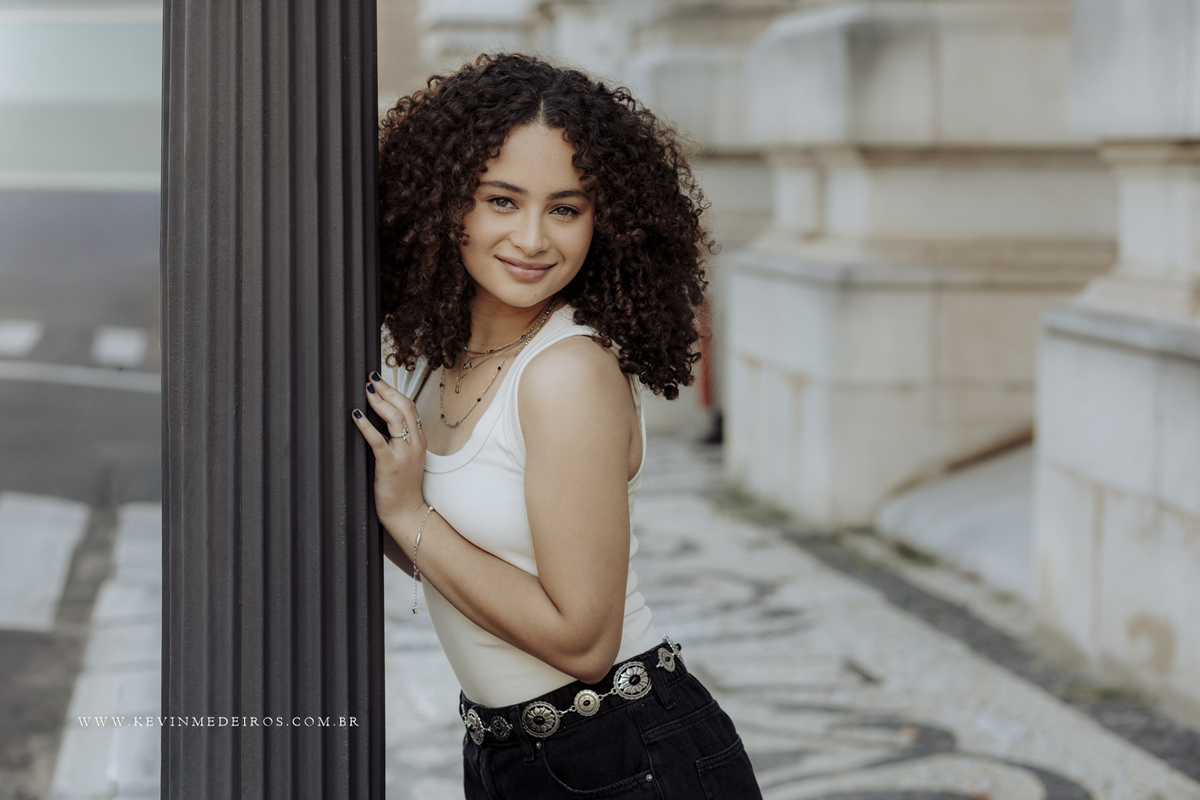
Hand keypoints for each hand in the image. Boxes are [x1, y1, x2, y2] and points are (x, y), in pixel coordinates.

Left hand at [351, 372, 427, 540]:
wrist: (406, 512)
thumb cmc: (403, 487)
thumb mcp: (407, 458)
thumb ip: (398, 439)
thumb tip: (379, 420)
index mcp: (419, 441)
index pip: (410, 408)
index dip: (395, 391)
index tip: (380, 380)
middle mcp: (414, 444)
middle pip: (404, 408)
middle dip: (387, 390)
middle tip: (371, 378)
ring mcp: (404, 454)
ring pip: (395, 419)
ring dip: (379, 402)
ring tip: (366, 391)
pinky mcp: (390, 465)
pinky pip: (377, 440)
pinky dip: (366, 425)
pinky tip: (356, 416)